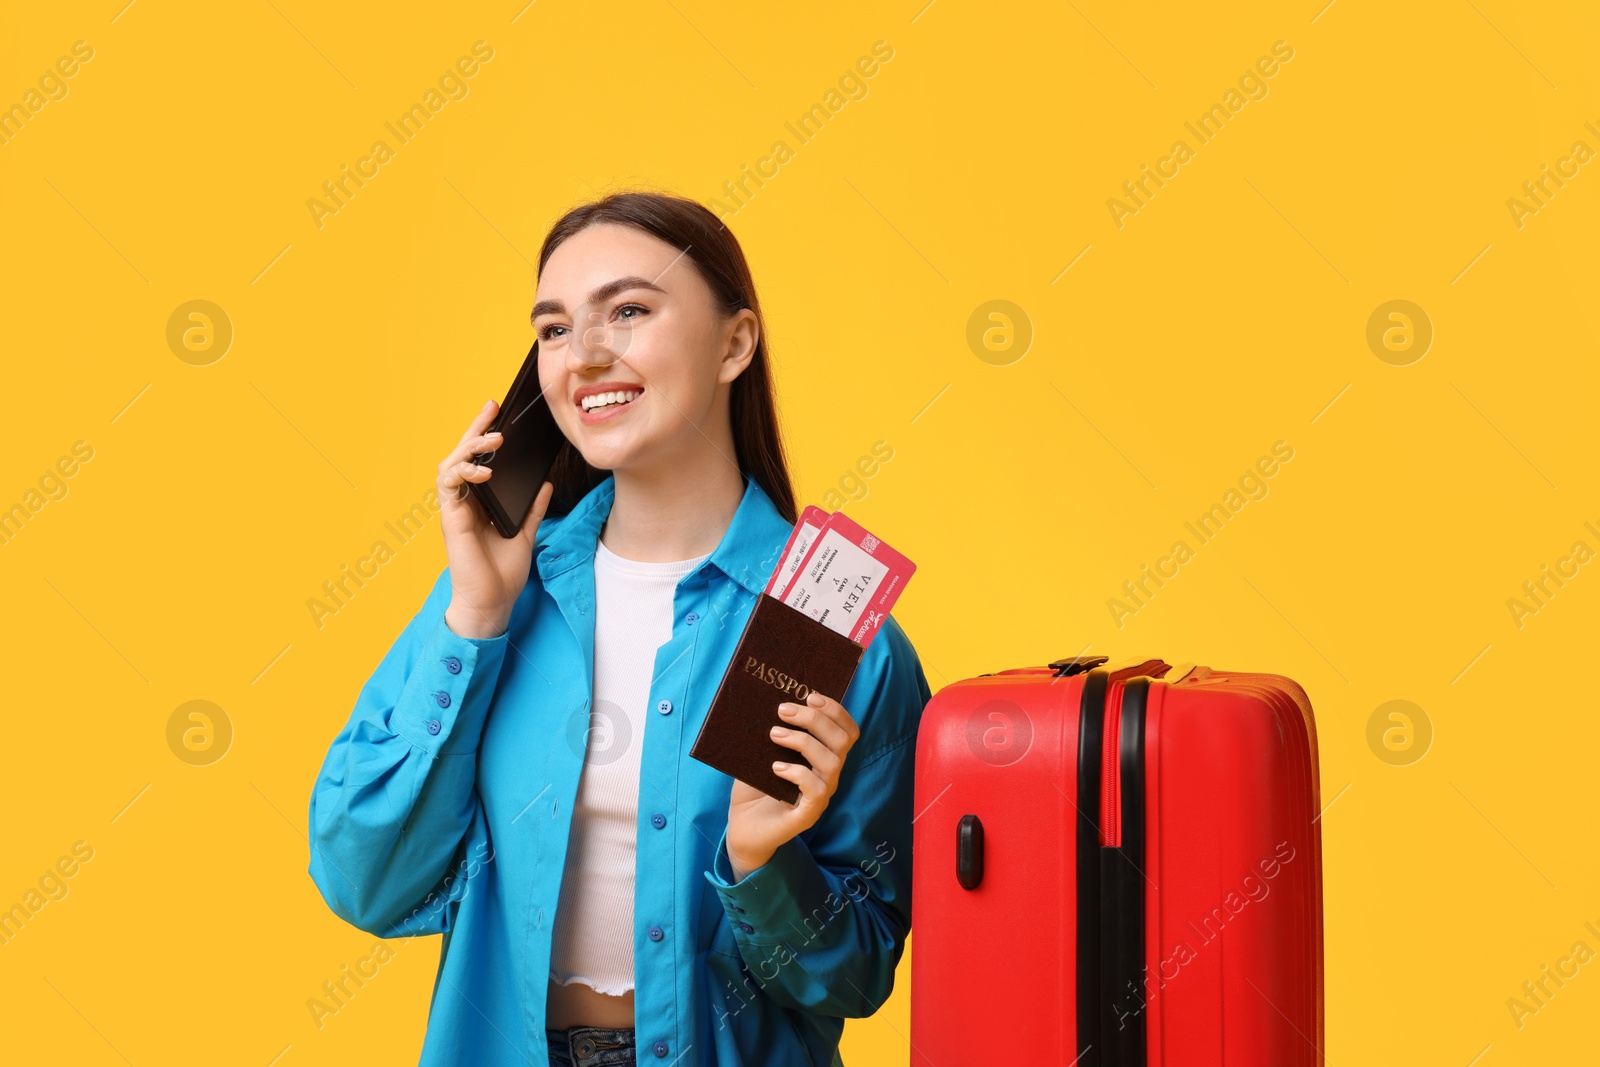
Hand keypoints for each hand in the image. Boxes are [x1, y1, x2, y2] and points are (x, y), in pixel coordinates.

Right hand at [437, 399, 555, 639]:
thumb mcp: (526, 532)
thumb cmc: (503, 573)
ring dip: (470, 447)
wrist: (493, 602)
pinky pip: (449, 485)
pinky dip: (463, 472)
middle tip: (492, 409)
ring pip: (451, 463)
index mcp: (480, 502)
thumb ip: (534, 508)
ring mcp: (455, 509)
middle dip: (475, 428)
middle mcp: (464, 502)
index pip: (478, 460)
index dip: (484, 434)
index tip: (498, 412)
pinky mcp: (451, 519)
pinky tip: (483, 471)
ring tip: (495, 440)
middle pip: (462, 454)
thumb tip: (545, 482)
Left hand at [725, 690, 861, 880]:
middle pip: (842, 741)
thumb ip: (772, 733)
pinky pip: (817, 791)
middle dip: (815, 719)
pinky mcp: (808, 815)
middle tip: (783, 710)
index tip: (810, 695)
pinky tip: (776, 767)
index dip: (835, 710)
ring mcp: (821, 796)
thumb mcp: (761, 754)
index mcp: (823, 757)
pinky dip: (798, 773)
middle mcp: (828, 775)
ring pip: (832, 762)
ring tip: (774, 734)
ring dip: (803, 741)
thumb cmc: (754, 788)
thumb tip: (768, 701)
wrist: (742, 828)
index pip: (847, 730)